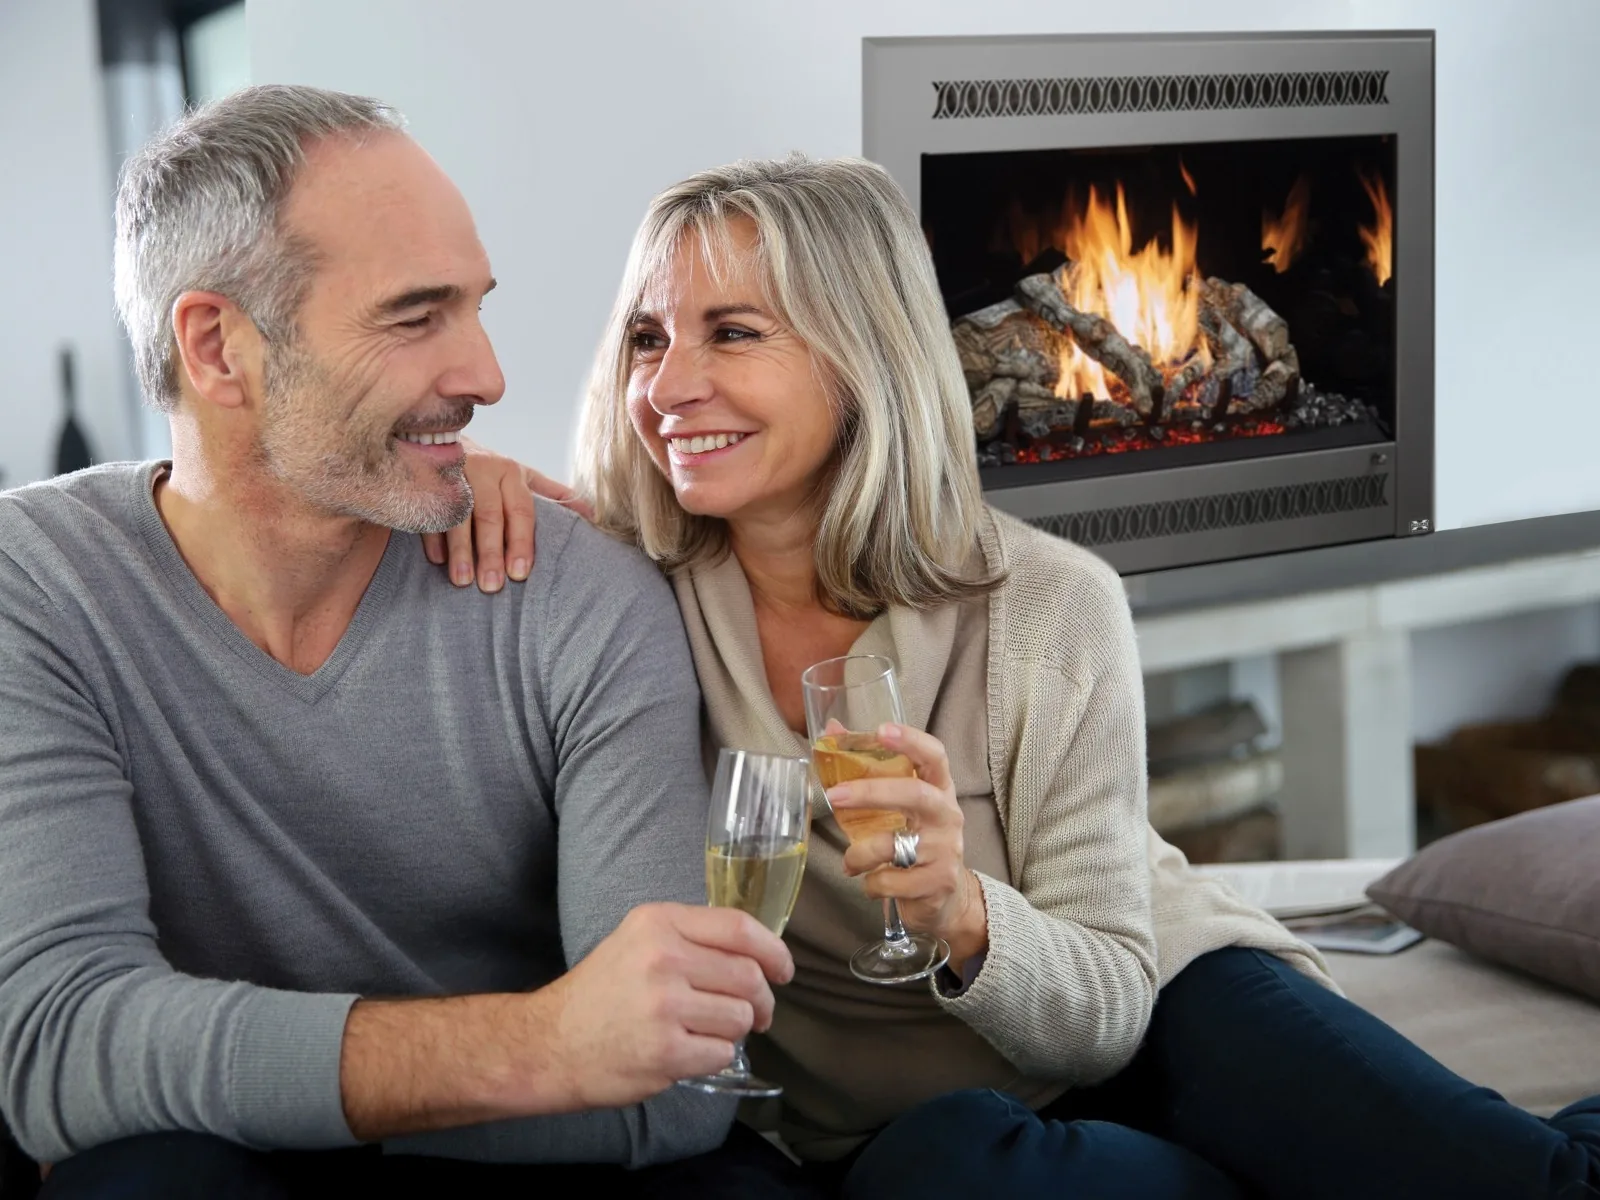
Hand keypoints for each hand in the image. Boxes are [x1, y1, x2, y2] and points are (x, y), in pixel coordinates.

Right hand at [419, 437, 592, 592]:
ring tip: (463, 582)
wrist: (439, 436)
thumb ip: (550, 494)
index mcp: (510, 473)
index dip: (521, 542)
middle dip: (491, 552)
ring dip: (460, 550)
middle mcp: (483, 471)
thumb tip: (591, 514)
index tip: (521, 572)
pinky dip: (432, 536)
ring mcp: (452, 475)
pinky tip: (437, 561)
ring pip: (458, 516)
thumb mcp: (520, 476)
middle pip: (489, 516)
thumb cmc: (489, 469)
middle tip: (493, 586)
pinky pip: (428, 511)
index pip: (520, 510)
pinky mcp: (424, 480)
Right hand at [533, 902, 793, 1109]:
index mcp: (658, 923)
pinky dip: (715, 1056)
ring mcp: (664, 1006)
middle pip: (748, 977)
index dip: (773, 950)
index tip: (784, 969)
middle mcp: (662, 958)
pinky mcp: (665, 1051)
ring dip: (736, 1030)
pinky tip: (690, 1051)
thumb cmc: (600, 993)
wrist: (549, 1043)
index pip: (739, 928)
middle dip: (762, 1001)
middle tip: (756, 1014)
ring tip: (708, 1031)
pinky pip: (722, 1052)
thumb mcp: (638, 941)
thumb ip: (691, 938)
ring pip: (740, 1018)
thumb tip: (757, 954)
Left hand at [827, 723, 988, 969]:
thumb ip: (867, 771)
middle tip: (835, 795)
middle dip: (872, 792)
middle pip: (916, 794)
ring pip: (893, 845)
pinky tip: (872, 882)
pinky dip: (871, 883)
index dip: (910, 740)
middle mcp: (947, 815)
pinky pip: (891, 880)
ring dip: (860, 853)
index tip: (881, 730)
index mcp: (938, 789)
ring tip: (850, 862)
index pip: (934, 756)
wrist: (945, 898)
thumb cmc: (913, 842)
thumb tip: (832, 731)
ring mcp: (946, 850)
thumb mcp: (896, 807)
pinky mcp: (938, 882)